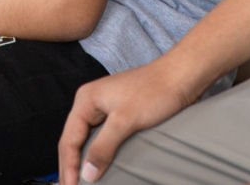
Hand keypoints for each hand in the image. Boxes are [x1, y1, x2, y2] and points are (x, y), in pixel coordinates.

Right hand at [58, 61, 196, 184]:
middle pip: (73, 140)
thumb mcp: (126, 120)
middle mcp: (90, 103)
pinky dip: (95, 154)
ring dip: (81, 161)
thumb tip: (87, 174)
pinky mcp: (118, 114)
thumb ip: (103, 147)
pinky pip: (99, 138)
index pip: (69, 139)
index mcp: (85, 100)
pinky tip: (96, 166)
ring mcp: (104, 109)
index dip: (68, 166)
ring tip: (78, 182)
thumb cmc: (154, 92)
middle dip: (69, 166)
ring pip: (85, 140)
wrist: (180, 76)